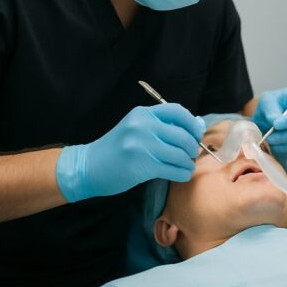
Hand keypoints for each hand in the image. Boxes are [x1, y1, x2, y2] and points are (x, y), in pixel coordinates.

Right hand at [57, 104, 204, 202]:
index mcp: (142, 113)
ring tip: (188, 166)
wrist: (88, 166)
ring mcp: (141, 146)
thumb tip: (198, 125)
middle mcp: (142, 126)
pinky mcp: (141, 166)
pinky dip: (182, 173)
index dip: (192, 123)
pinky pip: (173, 169)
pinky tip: (182, 174)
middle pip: (182, 135)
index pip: (177, 111)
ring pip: (179, 154)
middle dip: (193, 146)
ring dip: (189, 162)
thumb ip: (163, 126)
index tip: (196, 133)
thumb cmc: (118, 148)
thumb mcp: (137, 128)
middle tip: (193, 153)